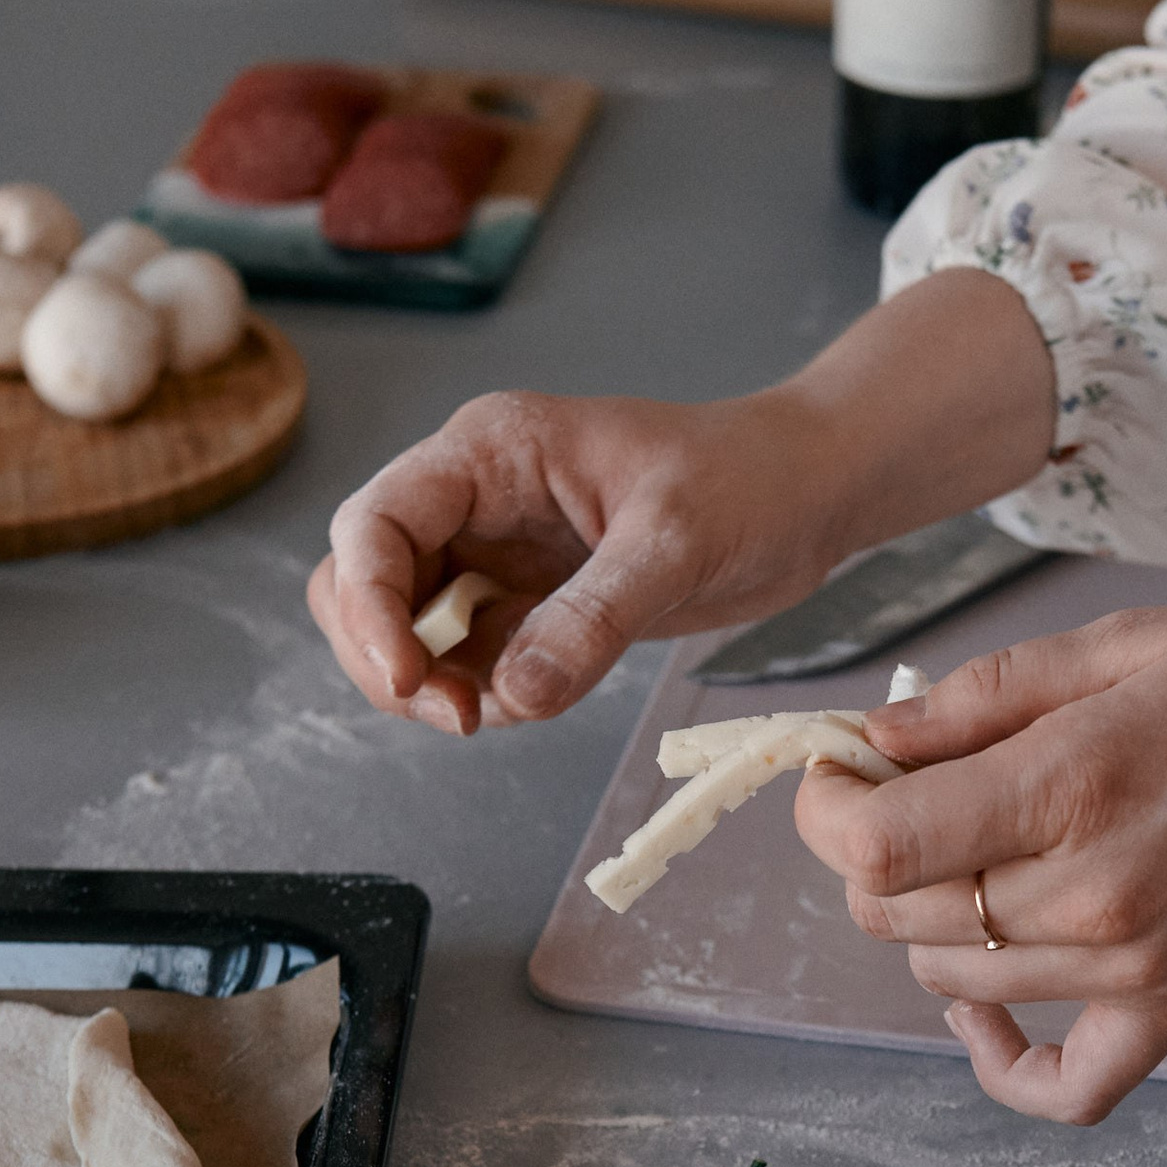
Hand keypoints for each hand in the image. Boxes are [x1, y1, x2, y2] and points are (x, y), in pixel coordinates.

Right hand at [306, 383, 851, 734]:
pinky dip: (478, 696)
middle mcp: (474, 500)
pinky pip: (464, 660)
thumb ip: (594, 619)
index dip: (370, 606)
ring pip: (404, 628)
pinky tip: (533, 700)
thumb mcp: (674, 543)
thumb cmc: (749, 481)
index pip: (375, 524)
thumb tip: (513, 694)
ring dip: (428, 686)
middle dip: (387, 655)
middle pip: (361, 582)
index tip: (410, 679)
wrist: (805, 495)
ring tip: (499, 711)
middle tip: (455, 714)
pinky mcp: (526, 604)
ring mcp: (494, 554)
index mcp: (490, 453)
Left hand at [795, 605, 1166, 1124]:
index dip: (826, 806)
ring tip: (972, 853)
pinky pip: (1063, 1086)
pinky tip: (983, 1005)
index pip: (873, 844)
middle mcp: (1090, 896)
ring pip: (947, 977)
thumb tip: (878, 736)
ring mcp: (1131, 968)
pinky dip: (1002, 1062)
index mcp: (1069, 789)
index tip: (842, 769)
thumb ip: (985, 695)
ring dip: (928, 918)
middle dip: (871, 848)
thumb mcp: (1122, 643)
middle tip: (912, 790)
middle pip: (893, 911)